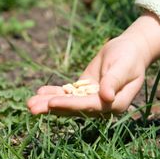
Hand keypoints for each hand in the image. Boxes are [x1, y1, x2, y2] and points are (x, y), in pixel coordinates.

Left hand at [27, 12, 159, 116]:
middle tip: (31, 108)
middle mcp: (102, 107)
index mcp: (115, 104)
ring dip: (48, 103)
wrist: (130, 49)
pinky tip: (39, 91)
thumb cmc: (129, 57)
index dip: (69, 105)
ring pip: (67, 103)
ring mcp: (92, 100)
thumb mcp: (123, 66)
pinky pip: (67, 94)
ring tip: (29, 103)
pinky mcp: (85, 91)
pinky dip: (53, 93)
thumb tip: (105, 97)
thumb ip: (113, 81)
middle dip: (52, 108)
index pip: (88, 106)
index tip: (51, 103)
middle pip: (73, 109)